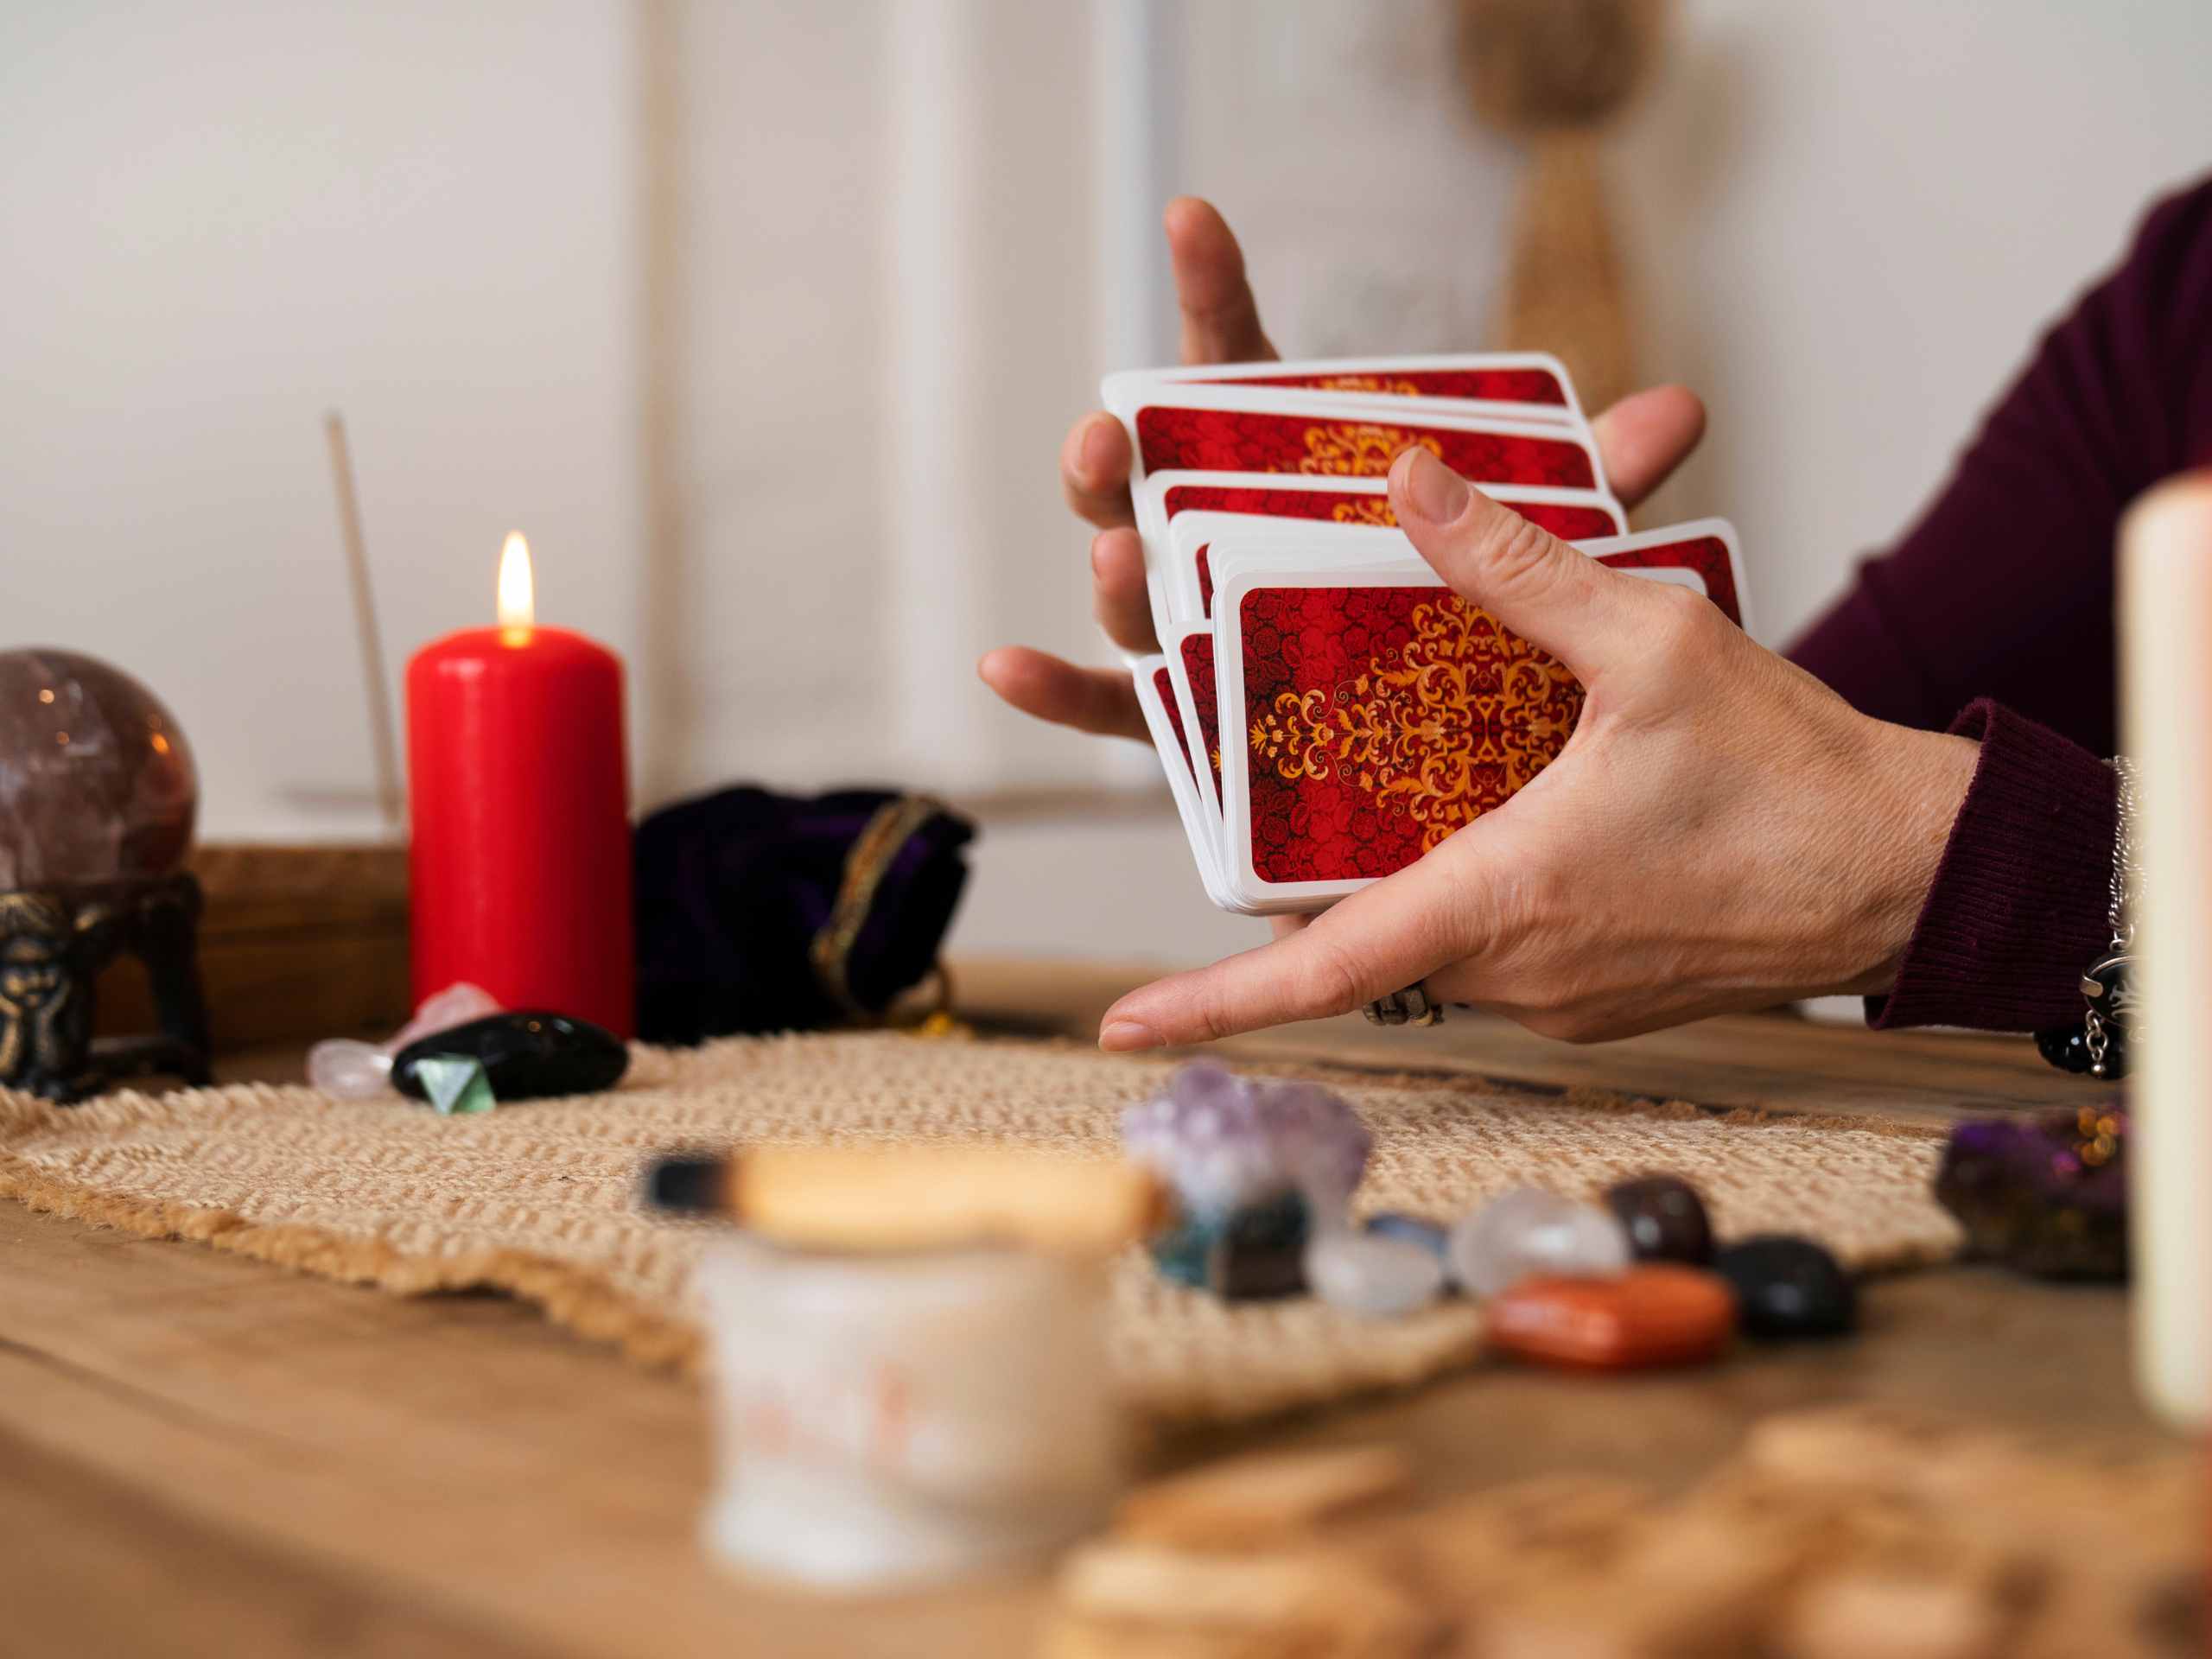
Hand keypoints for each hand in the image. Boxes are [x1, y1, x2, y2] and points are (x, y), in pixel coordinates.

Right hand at [976, 196, 1711, 739]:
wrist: (1479, 810)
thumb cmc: (1492, 671)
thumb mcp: (1554, 575)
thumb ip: (1591, 500)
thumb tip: (1679, 410)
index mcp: (1301, 489)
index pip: (1247, 379)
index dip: (1215, 298)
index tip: (1191, 221)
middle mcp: (1234, 553)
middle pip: (1159, 481)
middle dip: (1121, 449)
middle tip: (1113, 431)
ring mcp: (1206, 641)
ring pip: (1131, 589)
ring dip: (1102, 559)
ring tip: (1117, 544)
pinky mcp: (1196, 737)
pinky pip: (1114, 711)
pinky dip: (1055, 692)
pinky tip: (1003, 664)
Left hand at [1095, 445, 1979, 1048]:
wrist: (1913, 871)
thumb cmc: (1797, 773)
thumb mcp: (1653, 643)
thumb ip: (1518, 568)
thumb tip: (1410, 482)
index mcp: (1506, 899)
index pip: (1321, 971)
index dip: (1212, 1002)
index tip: (1123, 1028)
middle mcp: (1515, 970)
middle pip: (1355, 940)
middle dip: (1291, 888)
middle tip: (1251, 799)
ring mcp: (1556, 996)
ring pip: (1425, 939)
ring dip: (1387, 879)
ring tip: (1365, 789)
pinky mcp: (1593, 993)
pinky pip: (1490, 946)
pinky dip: (1461, 890)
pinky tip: (1480, 814)